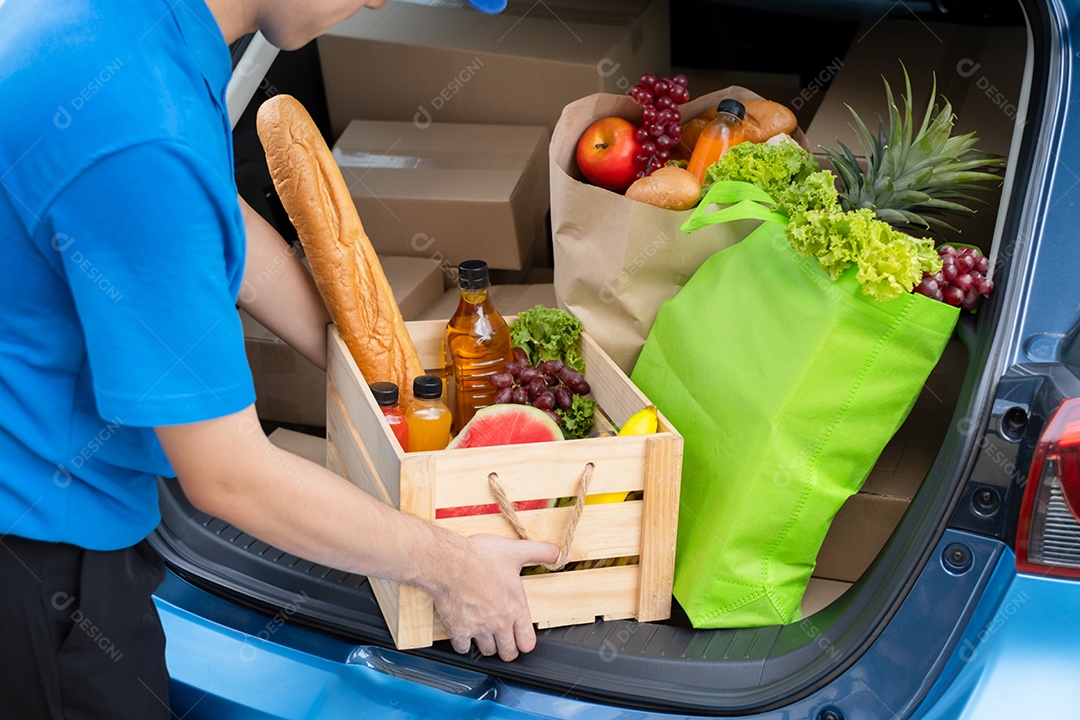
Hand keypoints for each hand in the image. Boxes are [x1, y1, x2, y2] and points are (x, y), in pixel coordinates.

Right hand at [432, 534, 558, 661]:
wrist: (449, 562)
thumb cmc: (479, 557)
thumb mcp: (516, 551)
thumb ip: (541, 552)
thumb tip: (560, 553)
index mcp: (516, 607)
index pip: (528, 642)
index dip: (524, 642)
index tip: (520, 637)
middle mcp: (500, 623)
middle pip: (508, 653)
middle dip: (507, 648)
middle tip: (502, 640)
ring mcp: (479, 629)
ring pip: (487, 651)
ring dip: (486, 645)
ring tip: (484, 633)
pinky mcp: (459, 630)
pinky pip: (463, 648)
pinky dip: (463, 643)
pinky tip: (464, 632)